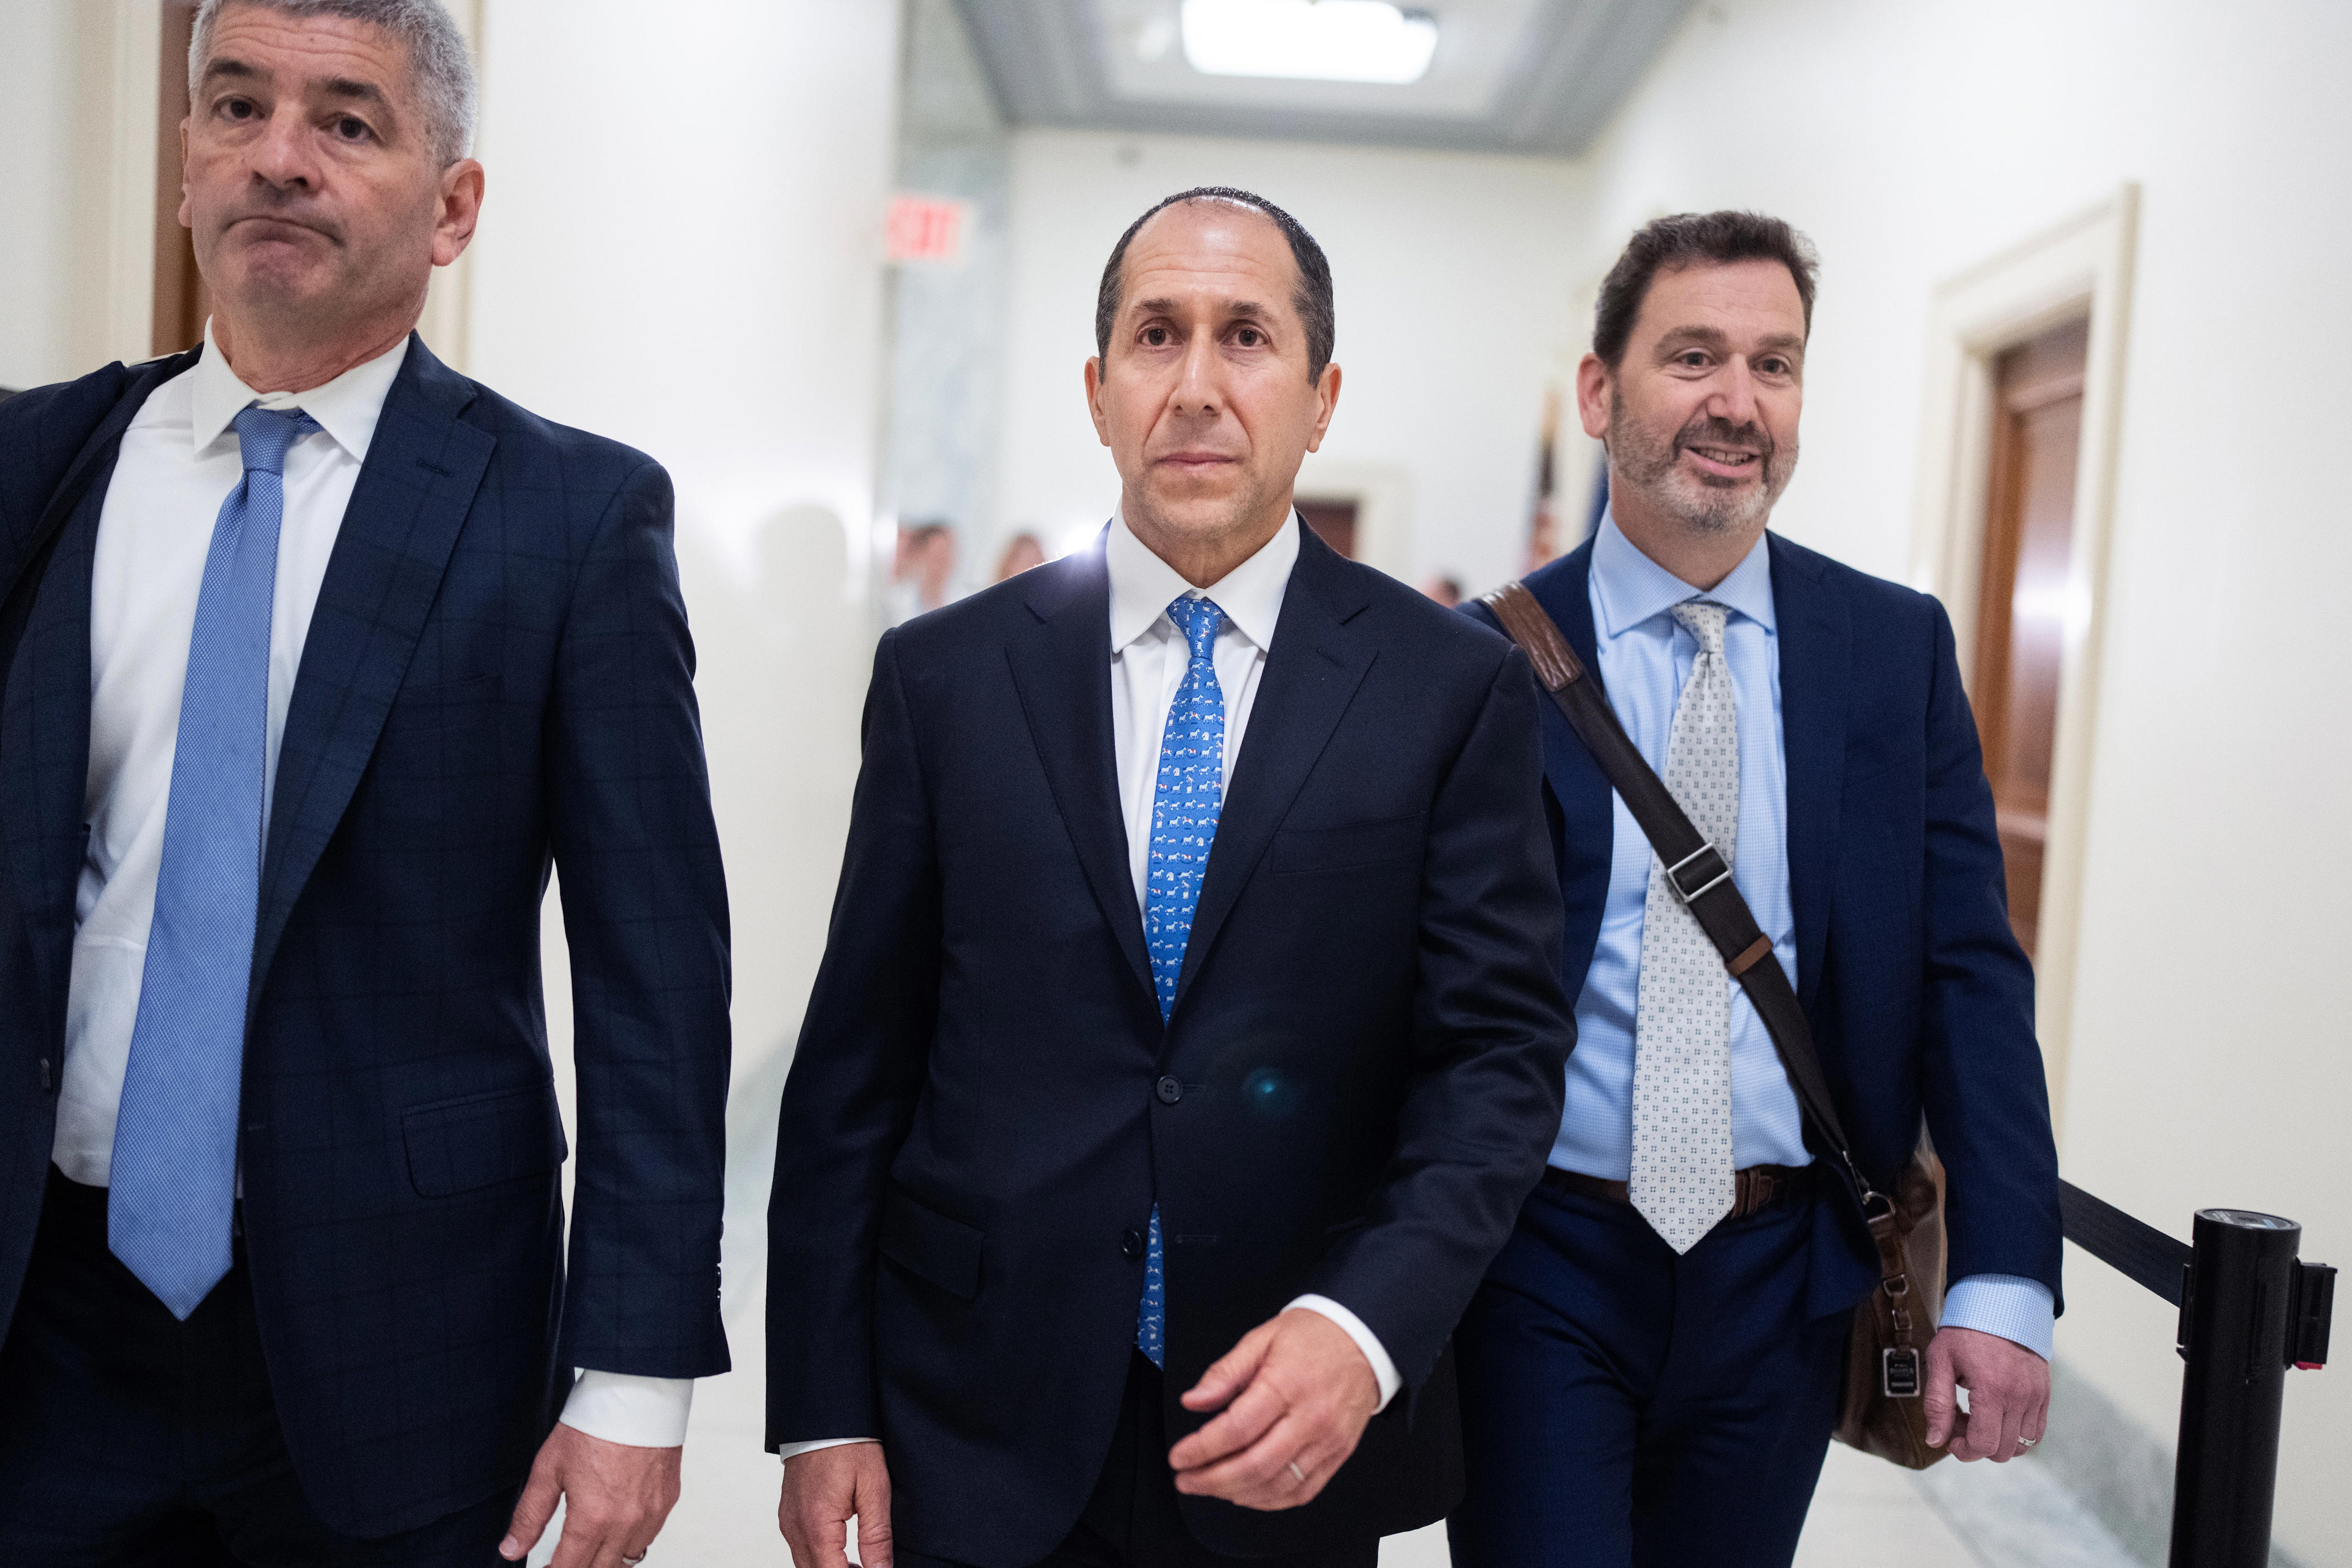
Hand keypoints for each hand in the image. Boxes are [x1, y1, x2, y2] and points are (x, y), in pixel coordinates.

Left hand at [500, 1423, 681, 1565]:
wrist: (638, 1392)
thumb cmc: (595, 1423)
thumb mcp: (549, 1468)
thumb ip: (529, 1516)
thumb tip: (511, 1550)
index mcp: (593, 1517)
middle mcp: (626, 1522)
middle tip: (563, 1560)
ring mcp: (651, 1513)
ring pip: (627, 1560)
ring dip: (606, 1560)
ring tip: (589, 1548)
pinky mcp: (668, 1500)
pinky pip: (648, 1537)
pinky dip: (630, 1540)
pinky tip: (616, 1527)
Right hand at [779, 1442, 893, 1567]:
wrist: (824, 1414)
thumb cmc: (850, 1444)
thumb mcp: (874, 1489)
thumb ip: (876, 1537)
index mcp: (817, 1525)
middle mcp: (795, 1527)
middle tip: (870, 1567)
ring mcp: (788, 1521)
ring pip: (805, 1564)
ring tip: (861, 1565)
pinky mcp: (787, 1513)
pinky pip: (800, 1547)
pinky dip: (819, 1556)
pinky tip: (841, 1551)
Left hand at [1167, 1307, 1381, 1510]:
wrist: (1363, 1339)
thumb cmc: (1313, 1336)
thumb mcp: (1261, 1339)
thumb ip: (1224, 1372)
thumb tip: (1193, 1400)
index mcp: (1286, 1385)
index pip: (1237, 1429)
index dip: (1202, 1449)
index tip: (1179, 1456)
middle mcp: (1310, 1418)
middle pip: (1255, 1465)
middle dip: (1212, 1480)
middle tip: (1187, 1480)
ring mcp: (1327, 1441)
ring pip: (1277, 1485)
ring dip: (1237, 1494)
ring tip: (1210, 1487)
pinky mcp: (1338, 1455)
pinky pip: (1302, 1491)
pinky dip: (1270, 1501)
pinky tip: (1247, 1494)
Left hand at [1924, 1325, 2049, 1461]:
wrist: (2000, 1305)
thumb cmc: (1966, 1330)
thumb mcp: (1940, 1360)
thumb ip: (1937, 1403)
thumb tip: (1935, 1439)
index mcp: (1992, 1389)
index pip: (1984, 1444)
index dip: (1964, 1451)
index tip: (1950, 1440)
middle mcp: (2019, 1397)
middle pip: (2003, 1450)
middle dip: (1977, 1445)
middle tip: (1961, 1422)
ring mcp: (2036, 1397)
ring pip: (2022, 1445)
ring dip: (1998, 1441)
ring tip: (1979, 1416)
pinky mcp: (2044, 1394)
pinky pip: (2036, 1432)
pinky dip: (2017, 1434)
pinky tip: (1998, 1416)